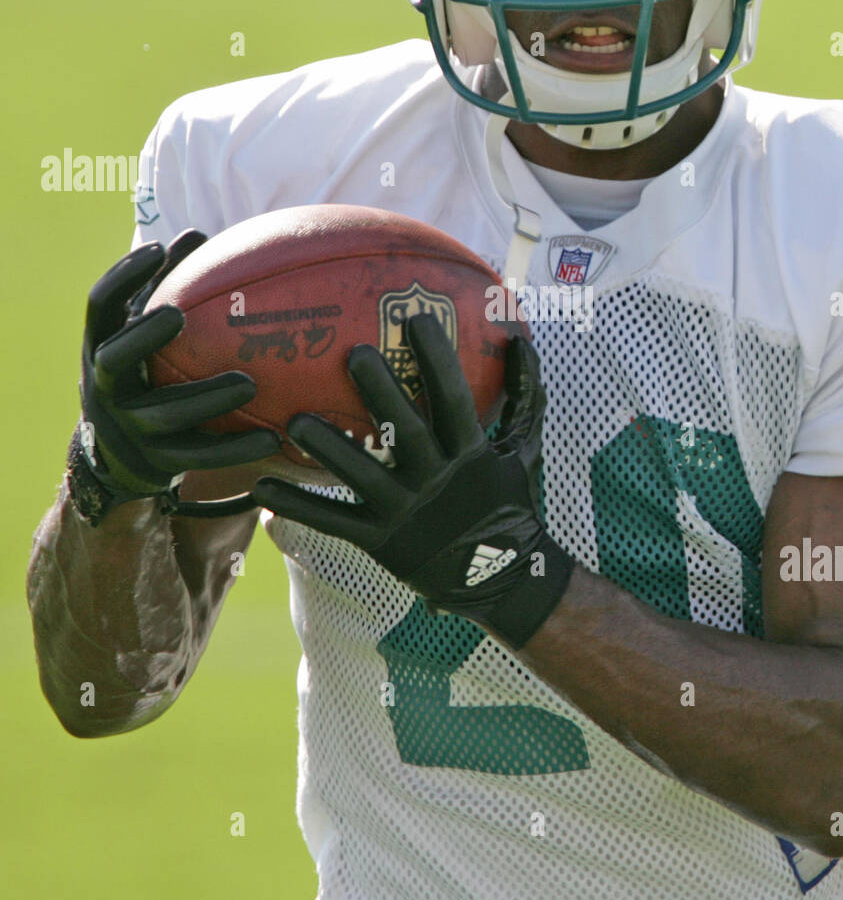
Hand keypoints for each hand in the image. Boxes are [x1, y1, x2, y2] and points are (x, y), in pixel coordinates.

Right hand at [69, 232, 280, 523]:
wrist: (119, 457)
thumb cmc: (147, 373)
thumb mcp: (145, 334)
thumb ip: (168, 291)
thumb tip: (202, 233)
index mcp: (102, 346)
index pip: (101, 305)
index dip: (124, 275)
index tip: (158, 247)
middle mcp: (106, 385)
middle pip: (117, 357)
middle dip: (144, 335)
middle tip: (177, 314)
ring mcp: (129, 427)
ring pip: (165, 412)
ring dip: (207, 397)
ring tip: (249, 383)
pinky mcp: (157, 462)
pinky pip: (199, 454)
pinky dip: (235, 447)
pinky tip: (274, 438)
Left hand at [250, 313, 575, 648]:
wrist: (500, 579)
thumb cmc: (508, 501)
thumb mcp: (524, 449)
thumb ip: (523, 396)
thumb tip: (520, 342)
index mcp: (471, 454)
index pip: (454, 400)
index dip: (437, 361)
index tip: (416, 320)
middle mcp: (436, 480)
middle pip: (405, 431)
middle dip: (381, 392)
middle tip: (353, 353)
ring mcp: (406, 512)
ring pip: (362, 476)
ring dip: (328, 448)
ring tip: (295, 422)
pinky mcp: (380, 542)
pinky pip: (333, 521)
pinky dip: (298, 505)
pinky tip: (261, 487)